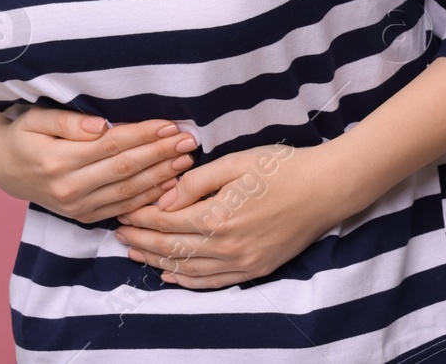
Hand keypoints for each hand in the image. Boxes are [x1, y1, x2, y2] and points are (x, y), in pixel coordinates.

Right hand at [0, 106, 199, 224]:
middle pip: (125, 169)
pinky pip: (121, 209)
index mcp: (58, 161)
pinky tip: (168, 185)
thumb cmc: (24, 136)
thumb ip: (67, 122)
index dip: (144, 135)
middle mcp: (69, 188)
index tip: (170, 125)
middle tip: (188, 141)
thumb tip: (100, 125)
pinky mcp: (84, 217)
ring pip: (128, 192)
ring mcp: (77, 207)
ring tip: (185, 160)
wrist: (5, 170)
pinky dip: (147, 198)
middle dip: (160, 154)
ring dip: (161, 176)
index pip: (112, 145)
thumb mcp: (35, 120)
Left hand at [112, 141, 343, 289]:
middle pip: (171, 247)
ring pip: (188, 270)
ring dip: (157, 262)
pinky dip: (187, 281)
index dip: (141, 216)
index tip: (124, 209)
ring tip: (134, 253)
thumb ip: (196, 181)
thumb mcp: (235, 162)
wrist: (326, 189)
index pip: (166, 221)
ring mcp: (242, 263)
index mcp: (218, 216)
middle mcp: (226, 246)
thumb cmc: (282, 168)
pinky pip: (212, 283)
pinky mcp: (255, 269)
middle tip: (119, 232)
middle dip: (141, 240)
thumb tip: (165, 198)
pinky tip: (169, 275)